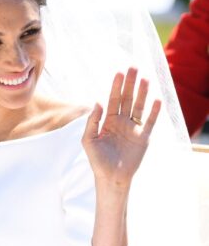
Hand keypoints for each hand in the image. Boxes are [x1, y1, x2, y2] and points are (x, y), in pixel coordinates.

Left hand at [82, 67, 160, 188]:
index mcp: (108, 121)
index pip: (113, 99)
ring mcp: (133, 128)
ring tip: (146, 79)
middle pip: (127, 99)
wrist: (111, 177)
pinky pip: (150, 122)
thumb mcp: (89, 139)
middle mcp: (121, 122)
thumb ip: (92, 121)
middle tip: (133, 68)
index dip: (116, 86)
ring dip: (143, 93)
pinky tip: (156, 100)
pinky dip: (154, 111)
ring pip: (139, 107)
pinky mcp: (143, 137)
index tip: (119, 72)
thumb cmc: (97, 159)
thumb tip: (98, 102)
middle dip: (130, 84)